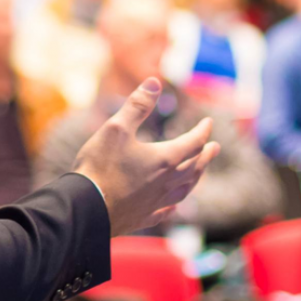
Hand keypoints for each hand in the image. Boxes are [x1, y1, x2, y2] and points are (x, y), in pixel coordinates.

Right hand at [72, 78, 220, 236]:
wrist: (85, 208)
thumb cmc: (100, 166)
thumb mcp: (116, 127)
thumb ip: (137, 105)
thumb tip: (154, 82)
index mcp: (164, 159)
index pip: (192, 143)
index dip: (203, 131)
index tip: (208, 122)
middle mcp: (165, 183)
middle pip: (194, 168)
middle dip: (205, 155)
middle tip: (215, 148)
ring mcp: (155, 203)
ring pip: (184, 190)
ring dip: (195, 179)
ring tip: (199, 173)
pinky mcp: (142, 218)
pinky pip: (165, 212)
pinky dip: (173, 206)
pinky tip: (173, 206)